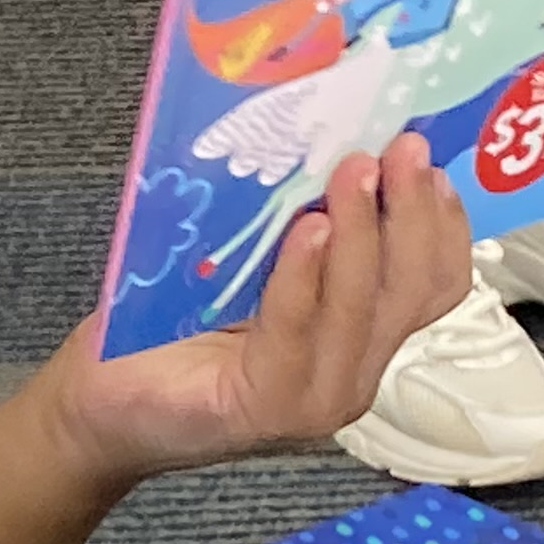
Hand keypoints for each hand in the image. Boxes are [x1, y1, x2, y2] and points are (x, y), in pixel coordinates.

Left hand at [43, 136, 474, 483]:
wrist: (100, 399)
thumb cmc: (170, 326)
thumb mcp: (248, 264)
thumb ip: (297, 226)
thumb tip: (334, 136)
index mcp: (360, 335)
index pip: (435, 283)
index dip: (442, 221)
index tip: (431, 159)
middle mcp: (352, 371)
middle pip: (413, 291)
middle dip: (411, 212)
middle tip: (402, 148)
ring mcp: (316, 398)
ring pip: (364, 308)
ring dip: (364, 233)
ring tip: (354, 172)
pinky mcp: (267, 407)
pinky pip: (298, 332)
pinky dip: (305, 278)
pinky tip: (308, 232)